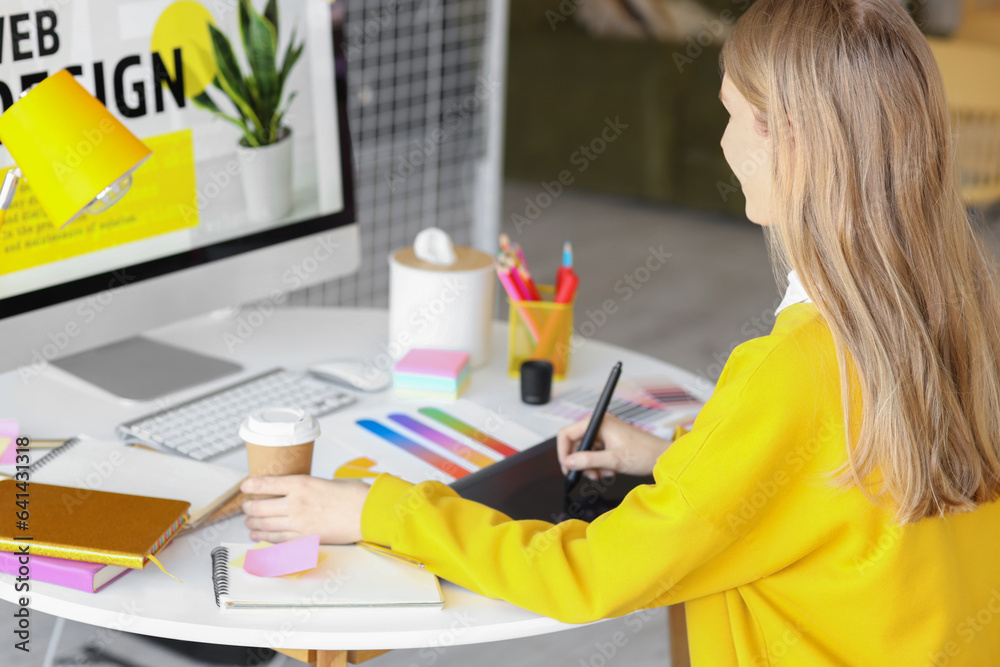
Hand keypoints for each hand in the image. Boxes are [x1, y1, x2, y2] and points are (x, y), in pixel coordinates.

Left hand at [241, 475, 369, 543]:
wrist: (368, 513)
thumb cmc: (353, 496)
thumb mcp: (325, 481)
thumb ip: (306, 486)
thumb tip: (292, 491)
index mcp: (301, 483)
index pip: (265, 484)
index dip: (251, 485)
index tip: (245, 486)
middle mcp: (296, 503)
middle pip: (260, 507)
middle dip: (249, 507)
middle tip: (247, 506)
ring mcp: (298, 523)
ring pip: (265, 524)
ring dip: (253, 523)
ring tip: (249, 522)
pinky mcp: (304, 538)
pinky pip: (277, 539)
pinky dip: (264, 538)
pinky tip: (258, 536)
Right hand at [556, 414, 670, 478]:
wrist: (663, 457)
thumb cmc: (644, 454)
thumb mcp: (613, 460)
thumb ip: (589, 461)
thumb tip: (568, 462)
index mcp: (598, 423)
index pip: (567, 433)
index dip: (563, 452)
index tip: (567, 467)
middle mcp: (599, 425)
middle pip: (575, 443)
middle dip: (580, 462)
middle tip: (589, 475)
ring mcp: (604, 433)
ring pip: (585, 451)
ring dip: (590, 466)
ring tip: (603, 475)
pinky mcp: (609, 441)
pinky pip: (595, 453)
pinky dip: (598, 464)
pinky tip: (609, 471)